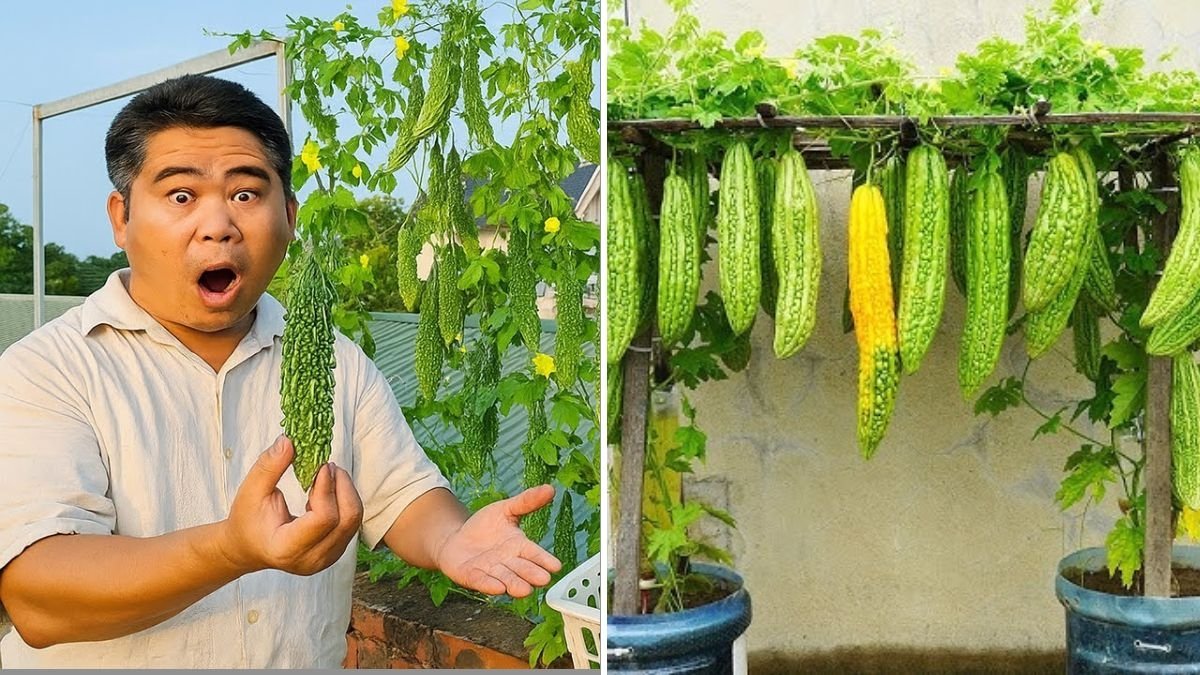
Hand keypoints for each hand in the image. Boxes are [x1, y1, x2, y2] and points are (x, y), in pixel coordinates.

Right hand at [218, 435, 363, 575]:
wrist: (248, 547)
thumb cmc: (247, 520)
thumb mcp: (251, 490)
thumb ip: (269, 466)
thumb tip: (288, 441)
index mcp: (287, 549)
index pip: (324, 519)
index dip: (327, 488)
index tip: (322, 466)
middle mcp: (311, 560)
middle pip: (347, 520)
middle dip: (343, 487)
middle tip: (329, 466)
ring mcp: (326, 560)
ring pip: (354, 521)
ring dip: (346, 492)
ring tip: (326, 476)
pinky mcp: (335, 553)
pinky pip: (351, 524)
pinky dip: (344, 502)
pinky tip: (325, 493)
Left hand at [435, 485, 562, 597]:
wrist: (455, 539)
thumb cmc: (484, 526)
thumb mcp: (505, 509)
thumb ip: (527, 501)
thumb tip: (550, 488)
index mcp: (519, 546)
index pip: (535, 554)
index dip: (545, 560)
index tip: (556, 566)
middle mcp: (509, 562)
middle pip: (523, 570)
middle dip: (532, 574)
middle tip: (543, 579)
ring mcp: (491, 572)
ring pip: (506, 580)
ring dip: (515, 584)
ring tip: (525, 589)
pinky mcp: (472, 577)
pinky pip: (482, 582)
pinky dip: (489, 585)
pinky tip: (498, 588)